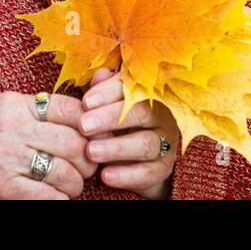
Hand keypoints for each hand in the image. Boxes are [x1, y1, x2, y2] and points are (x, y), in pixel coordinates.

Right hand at [0, 91, 98, 198]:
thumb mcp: (16, 109)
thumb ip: (48, 109)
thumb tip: (93, 115)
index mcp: (18, 104)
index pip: (68, 108)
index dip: (90, 124)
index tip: (94, 136)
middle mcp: (13, 128)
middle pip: (72, 142)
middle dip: (88, 159)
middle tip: (87, 165)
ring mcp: (7, 158)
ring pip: (63, 172)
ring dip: (76, 183)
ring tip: (72, 183)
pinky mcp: (4, 185)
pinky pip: (47, 195)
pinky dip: (60, 198)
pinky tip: (60, 195)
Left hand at [79, 67, 180, 198]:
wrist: (140, 160)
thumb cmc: (120, 124)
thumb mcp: (110, 105)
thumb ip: (104, 91)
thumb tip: (100, 73)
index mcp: (148, 94)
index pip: (132, 87)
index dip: (108, 92)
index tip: (86, 102)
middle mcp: (162, 116)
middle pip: (141, 113)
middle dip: (110, 118)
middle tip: (84, 126)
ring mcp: (166, 142)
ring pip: (145, 143)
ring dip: (116, 148)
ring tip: (91, 152)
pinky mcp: (164, 168)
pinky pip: (148, 172)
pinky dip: (126, 175)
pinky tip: (105, 175)